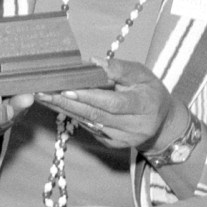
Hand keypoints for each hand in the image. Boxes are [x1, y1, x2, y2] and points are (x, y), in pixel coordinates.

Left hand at [43, 60, 172, 152]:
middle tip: (43, 92)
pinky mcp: (115, 144)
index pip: (113, 103)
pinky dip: (73, 116)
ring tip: (43, 97)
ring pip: (90, 123)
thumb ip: (119, 68)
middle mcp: (136, 126)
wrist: (163, 121)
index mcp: (145, 105)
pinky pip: (90, 129)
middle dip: (67, 103)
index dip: (89, 96)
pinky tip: (56, 106)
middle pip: (97, 115)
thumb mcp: (142, 74)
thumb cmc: (149, 90)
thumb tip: (93, 62)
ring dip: (65, 110)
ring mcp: (125, 139)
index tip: (66, 89)